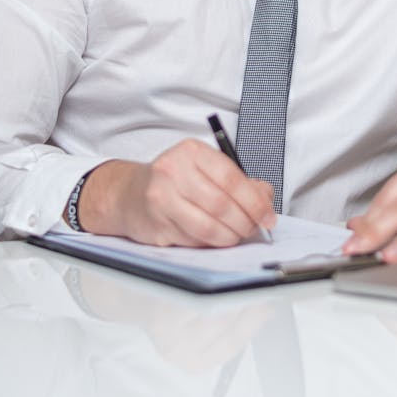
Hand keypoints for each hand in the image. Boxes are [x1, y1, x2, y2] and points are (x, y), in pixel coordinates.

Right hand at [77, 139, 275, 246]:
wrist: (129, 194)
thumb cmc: (174, 180)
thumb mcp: (205, 169)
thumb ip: (238, 181)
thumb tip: (265, 200)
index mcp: (191, 152)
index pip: (232, 178)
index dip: (255, 202)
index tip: (267, 217)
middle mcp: (172, 171)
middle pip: (221, 204)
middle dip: (245, 222)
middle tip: (253, 229)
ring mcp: (161, 199)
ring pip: (208, 227)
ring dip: (230, 237)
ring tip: (236, 236)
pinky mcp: (156, 225)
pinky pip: (193, 240)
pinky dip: (211, 244)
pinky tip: (214, 238)